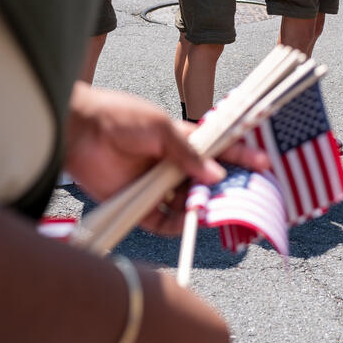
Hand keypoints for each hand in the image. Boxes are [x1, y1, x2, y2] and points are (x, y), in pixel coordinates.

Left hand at [63, 84, 267, 233]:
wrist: (79, 129)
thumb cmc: (119, 117)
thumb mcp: (160, 127)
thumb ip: (188, 152)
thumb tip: (215, 175)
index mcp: (180, 141)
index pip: (217, 151)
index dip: (241, 158)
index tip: (264, 164)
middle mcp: (170, 165)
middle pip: (205, 184)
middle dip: (224, 191)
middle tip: (241, 197)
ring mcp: (154, 185)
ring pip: (186, 204)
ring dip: (200, 209)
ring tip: (212, 211)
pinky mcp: (136, 203)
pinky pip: (161, 221)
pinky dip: (175, 225)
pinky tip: (187, 222)